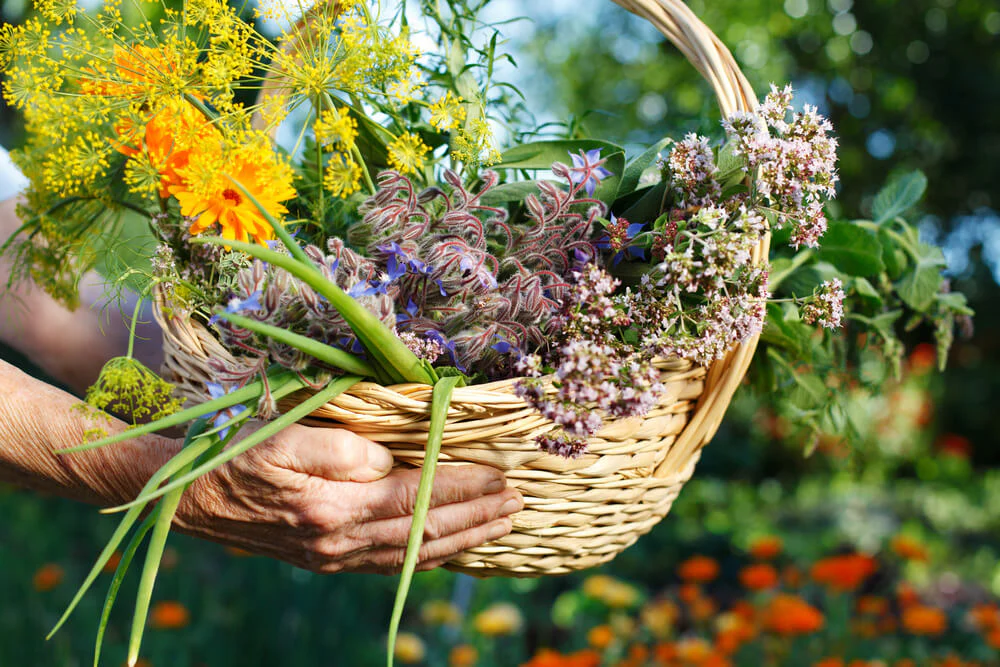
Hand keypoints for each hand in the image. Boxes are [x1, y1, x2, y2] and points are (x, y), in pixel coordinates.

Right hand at [172, 422, 522, 573]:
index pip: (417, 497)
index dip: (463, 486)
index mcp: (335, 509)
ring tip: (501, 524)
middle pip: (425, 532)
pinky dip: (430, 556)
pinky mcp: (329, 559)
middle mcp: (341, 542)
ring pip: (414, 554)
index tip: (502, 475)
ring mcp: (335, 557)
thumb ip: (343, 449)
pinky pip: (392, 563)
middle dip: (477, 517)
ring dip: (463, 539)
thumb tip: (391, 460)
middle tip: (518, 502)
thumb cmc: (235, 455)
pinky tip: (451, 547)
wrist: (187, 498)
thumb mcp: (285, 437)